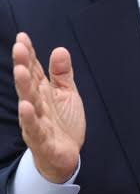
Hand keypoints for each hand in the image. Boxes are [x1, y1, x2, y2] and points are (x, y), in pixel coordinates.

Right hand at [13, 32, 85, 182]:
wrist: (66, 157)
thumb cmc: (63, 123)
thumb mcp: (66, 93)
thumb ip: (62, 73)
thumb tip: (60, 49)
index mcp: (42, 92)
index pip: (33, 70)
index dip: (28, 54)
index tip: (22, 37)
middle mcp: (36, 105)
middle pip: (29, 83)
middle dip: (23, 65)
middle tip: (19, 48)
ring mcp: (38, 122)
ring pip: (29, 103)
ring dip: (24, 87)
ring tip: (21, 70)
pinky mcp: (43, 141)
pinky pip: (35, 129)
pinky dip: (30, 119)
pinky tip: (26, 106)